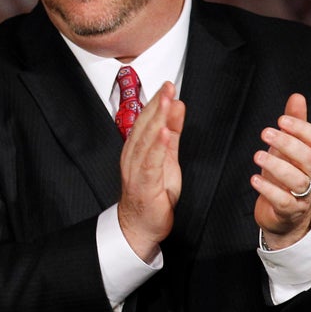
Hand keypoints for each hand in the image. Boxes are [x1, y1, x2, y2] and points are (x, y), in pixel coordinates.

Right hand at [118, 81, 184, 261]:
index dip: (157, 102)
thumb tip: (177, 106)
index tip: (168, 85)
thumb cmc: (153, 193)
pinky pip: (150, 163)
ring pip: (146, 141)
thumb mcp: (167, 159)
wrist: (140, 226)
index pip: (146, 120)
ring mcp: (136, 171)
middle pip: (144, 127)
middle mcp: (133, 157)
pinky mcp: (144, 185)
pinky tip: (164, 134)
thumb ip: (171, 133)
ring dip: (157, 120)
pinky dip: (157, 147)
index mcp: (137, 150)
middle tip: (168, 87)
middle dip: (157, 105)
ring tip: (167, 103)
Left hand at [252, 93, 310, 248]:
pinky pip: (283, 201)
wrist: (285, 216)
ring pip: (298, 181)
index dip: (302, 128)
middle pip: (309, 158)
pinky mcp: (290, 211)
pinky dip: (269, 190)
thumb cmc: (286, 176)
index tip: (281, 119)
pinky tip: (254, 179)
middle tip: (265, 133)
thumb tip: (297, 96)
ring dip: (277, 166)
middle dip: (288, 144)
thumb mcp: (289, 149)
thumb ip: (294, 124)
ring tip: (257, 155)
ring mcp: (304, 195)